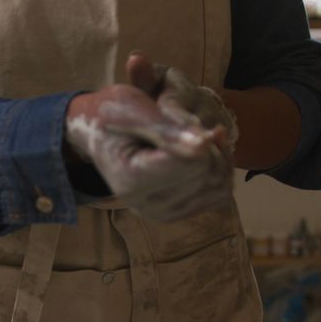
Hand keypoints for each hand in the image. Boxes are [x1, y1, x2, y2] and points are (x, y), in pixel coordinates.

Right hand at [63, 56, 234, 221]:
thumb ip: (167, 127)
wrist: (100, 135)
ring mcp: (163, 213)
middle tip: (183, 126)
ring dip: (217, 155)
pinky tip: (198, 154)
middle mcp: (146, 205)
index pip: (195, 161)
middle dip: (207, 143)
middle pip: (209, 172)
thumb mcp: (131, 107)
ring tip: (192, 137)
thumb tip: (203, 143)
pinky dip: (218, 170)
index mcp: (131, 180)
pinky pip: (219, 194)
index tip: (181, 117)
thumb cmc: (112, 115)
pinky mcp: (178, 214)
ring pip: (219, 185)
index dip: (198, 134)